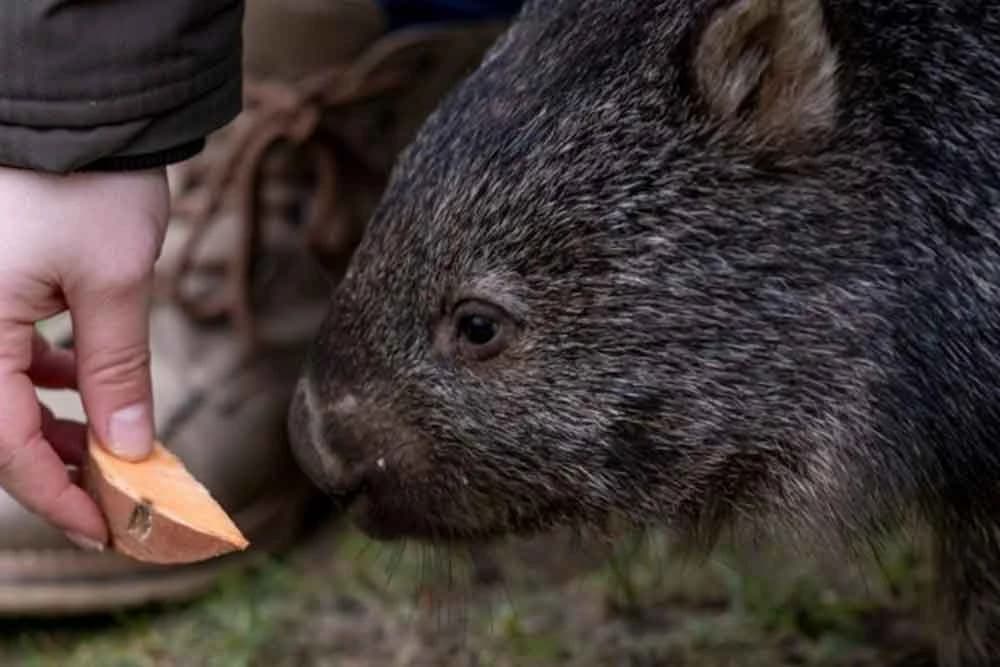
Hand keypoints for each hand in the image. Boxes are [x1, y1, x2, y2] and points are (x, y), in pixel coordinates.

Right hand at [0, 166, 168, 548]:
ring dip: (60, 424)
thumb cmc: (89, 184)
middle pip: (3, 425)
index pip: (6, 445)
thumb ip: (117, 372)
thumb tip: (129, 448)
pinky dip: (52, 377)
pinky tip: (87, 382)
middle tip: (119, 495)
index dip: (57, 496)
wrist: (79, 108)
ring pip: (7, 392)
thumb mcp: (113, 285)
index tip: (106, 529)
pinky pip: (11, 353)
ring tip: (114, 446)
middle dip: (61, 467)